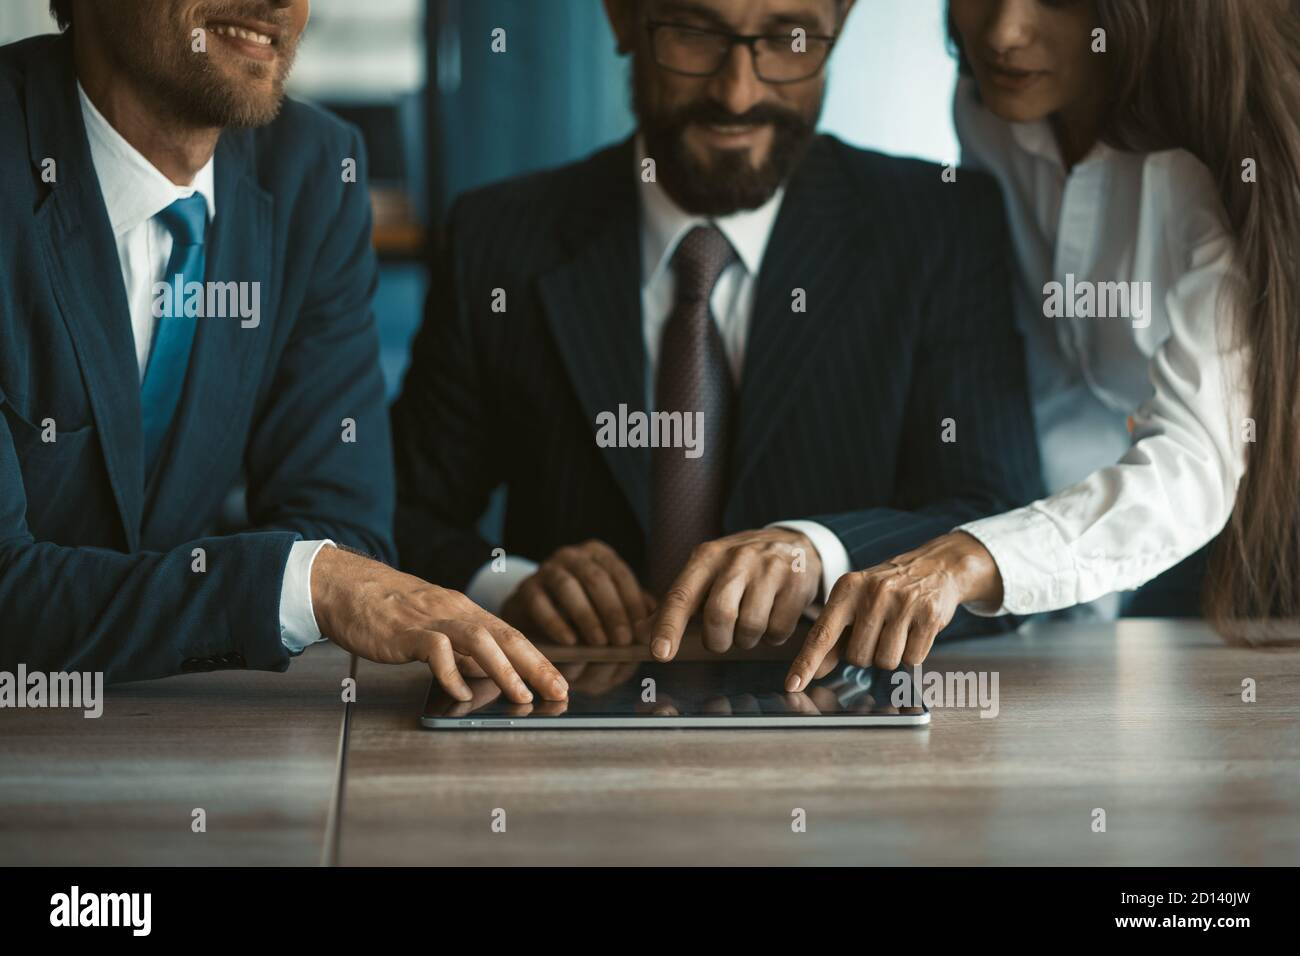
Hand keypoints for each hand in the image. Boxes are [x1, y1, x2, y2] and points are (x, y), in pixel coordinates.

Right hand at [310, 545, 567, 703]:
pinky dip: (452, 673)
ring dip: (504, 669)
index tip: (559, 683)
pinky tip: (462, 692)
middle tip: (558, 691)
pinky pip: (435, 649)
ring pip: (479, 639)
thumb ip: (461, 649)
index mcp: (465, 611)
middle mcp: (455, 611)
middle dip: (536, 666)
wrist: (345, 587)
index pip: (512, 635)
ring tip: (521, 696)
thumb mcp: (434, 627)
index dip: (538, 659)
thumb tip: (488, 673)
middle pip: (505, 635)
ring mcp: (431, 619)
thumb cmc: (387, 611)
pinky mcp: (404, 631)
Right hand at [501, 540, 655, 645]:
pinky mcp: (525, 589)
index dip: (633, 601)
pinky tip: (570, 642)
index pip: (620, 574)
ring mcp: (545, 569)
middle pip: (596, 578)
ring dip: (587, 616)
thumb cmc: (581, 612)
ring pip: (568, 587)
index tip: (642, 629)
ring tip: (600, 643)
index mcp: (597, 554)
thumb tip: (656, 623)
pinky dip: (556, 623)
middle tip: (623, 640)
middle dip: (612, 610)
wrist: (534, 616)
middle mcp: (571, 556)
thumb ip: (630, 610)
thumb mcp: (608, 607)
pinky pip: (540, 604)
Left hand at [648, 528, 821, 660]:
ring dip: (746, 640)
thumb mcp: (706, 572)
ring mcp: (769, 569)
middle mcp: (736, 559)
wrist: (792, 542)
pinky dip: (772, 637)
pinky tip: (772, 619)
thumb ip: (677, 601)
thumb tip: (640, 629)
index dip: (669, 627)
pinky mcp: (796, 583)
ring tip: (750, 624)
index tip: (660, 654)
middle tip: (721, 640)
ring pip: (750, 628)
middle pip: (718, 616)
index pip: (681, 595)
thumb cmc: (739, 566)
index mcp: (706, 557)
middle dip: (717, 641)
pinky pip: (778, 631)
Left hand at [784, 531, 1001, 690]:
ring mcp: (902, 603)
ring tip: (897, 630)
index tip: (792, 685)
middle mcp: (873, 593)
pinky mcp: (928, 615)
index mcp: (847, 588)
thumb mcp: (855, 603)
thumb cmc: (887, 591)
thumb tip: (815, 670)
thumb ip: (834, 636)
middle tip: (878, 631)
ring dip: (890, 655)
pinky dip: (912, 653)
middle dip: (866, 654)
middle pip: (857, 657)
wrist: (934, 567)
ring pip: (885, 662)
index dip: (806, 662)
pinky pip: (912, 659)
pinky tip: (914, 631)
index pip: (822, 634)